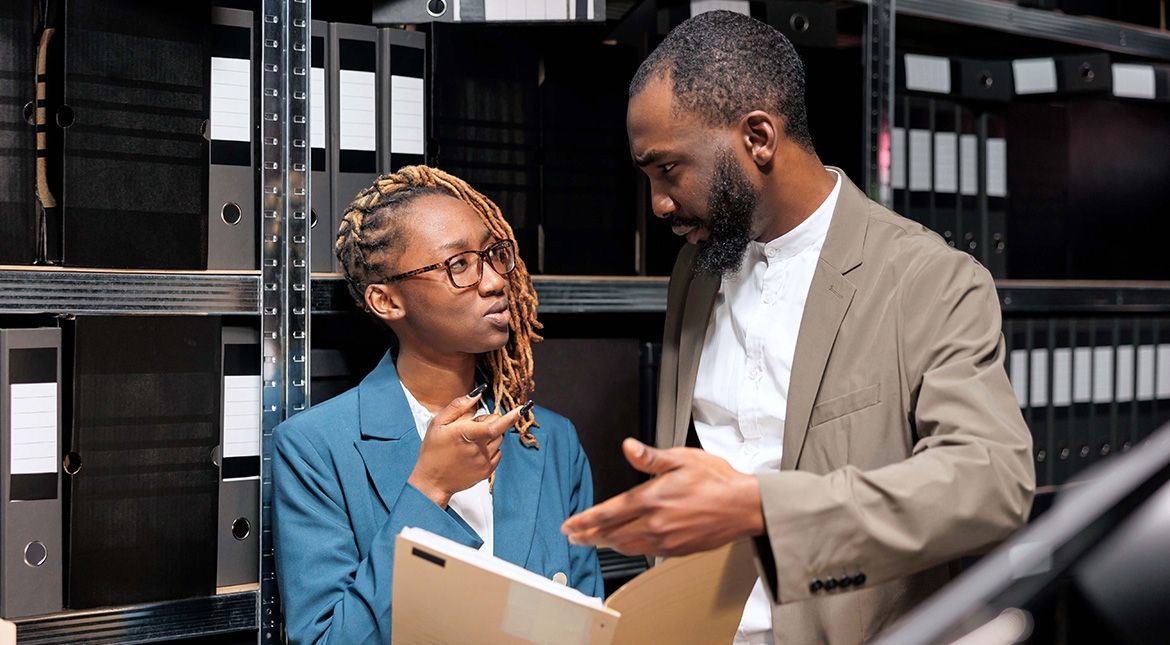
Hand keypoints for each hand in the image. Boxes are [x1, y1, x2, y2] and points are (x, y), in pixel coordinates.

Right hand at [408, 392, 522, 507]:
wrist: (432, 481)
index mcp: (466, 434)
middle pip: (497, 428)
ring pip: (499, 440)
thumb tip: (478, 393)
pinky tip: (474, 452)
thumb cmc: (433, 450)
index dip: (510, 417)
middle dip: (487, 423)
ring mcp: (484, 462)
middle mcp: (478, 449)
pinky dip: (490, 449)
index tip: (522, 409)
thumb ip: (459, 406)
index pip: (494, 425)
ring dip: (489, 436)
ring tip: (470, 441)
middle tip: (469, 428)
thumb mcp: (438, 423)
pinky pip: (498, 454)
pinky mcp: (487, 472)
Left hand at [560, 438, 764, 555]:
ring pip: (626, 545)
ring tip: (592, 541)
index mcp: (652, 498)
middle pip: (612, 533)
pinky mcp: (676, 549)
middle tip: (573, 536)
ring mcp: (666, 539)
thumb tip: (628, 447)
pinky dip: (628, 549)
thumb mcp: (682, 458)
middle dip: (589, 535)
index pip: (608, 512)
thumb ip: (650, 457)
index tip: (569, 525)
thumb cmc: (717, 480)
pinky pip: (644, 552)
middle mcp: (655, 522)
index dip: (585, 520)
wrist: (743, 506)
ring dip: (605, 544)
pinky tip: (624, 545)